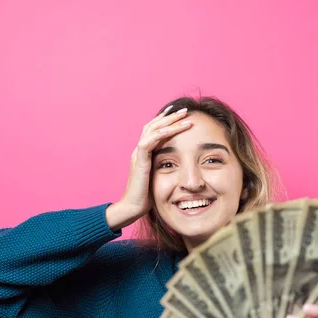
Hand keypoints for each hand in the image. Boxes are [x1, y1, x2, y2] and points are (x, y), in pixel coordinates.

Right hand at [107, 105, 191, 229]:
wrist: (132, 208)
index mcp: (144, 152)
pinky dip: (160, 134)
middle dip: (170, 116)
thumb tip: (182, 163)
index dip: (167, 120)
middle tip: (185, 109)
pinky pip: (148, 142)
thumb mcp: (160, 177)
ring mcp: (138, 154)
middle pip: (154, 125)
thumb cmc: (147, 196)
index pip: (155, 129)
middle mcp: (139, 149)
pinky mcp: (139, 161)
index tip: (180, 113)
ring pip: (152, 129)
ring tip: (184, 116)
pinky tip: (171, 129)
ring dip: (169, 121)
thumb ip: (166, 166)